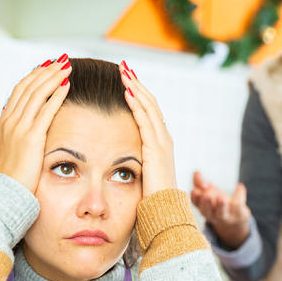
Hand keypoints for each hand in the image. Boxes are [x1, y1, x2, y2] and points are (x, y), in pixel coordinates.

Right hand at [0, 55, 71, 191]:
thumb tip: (10, 123)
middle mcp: (9, 122)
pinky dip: (56, 95)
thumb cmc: (8, 182)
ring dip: (52, 77)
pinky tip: (66, 85)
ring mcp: (18, 129)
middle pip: (28, 88)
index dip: (33, 78)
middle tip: (60, 60)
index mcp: (3, 125)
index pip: (18, 93)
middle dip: (45, 72)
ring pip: (37, 94)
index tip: (45, 67)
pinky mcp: (31, 138)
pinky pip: (46, 110)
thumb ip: (8, 138)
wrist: (3, 197)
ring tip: (66, 67)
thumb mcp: (3, 155)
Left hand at [120, 61, 176, 197]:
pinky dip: (137, 104)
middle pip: (150, 103)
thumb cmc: (151, 199)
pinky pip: (146, 120)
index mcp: (159, 144)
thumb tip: (118, 160)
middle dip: (137, 84)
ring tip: (124, 71)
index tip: (125, 80)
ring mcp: (162, 142)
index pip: (148, 112)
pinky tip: (128, 91)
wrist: (164, 213)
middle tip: (124, 67)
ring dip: (136, 87)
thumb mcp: (141, 175)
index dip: (138, 94)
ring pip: (149, 107)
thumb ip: (133, 163)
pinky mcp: (157, 148)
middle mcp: (163, 139)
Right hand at [190, 171, 250, 248]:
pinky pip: (238, 205)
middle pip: (206, 212)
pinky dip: (239, 194)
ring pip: (222, 214)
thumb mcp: (207, 189)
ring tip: (221, 198)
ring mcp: (226, 216)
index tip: (196, 191)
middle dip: (206, 204)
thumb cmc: (217, 201)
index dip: (195, 197)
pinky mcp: (238, 214)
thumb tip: (197, 173)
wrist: (236, 217)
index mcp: (202, 207)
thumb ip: (199, 180)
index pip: (196, 203)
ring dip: (221, 206)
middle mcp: (212, 214)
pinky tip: (239, 187)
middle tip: (206, 196)